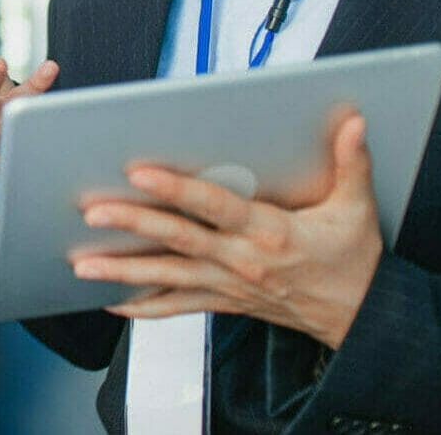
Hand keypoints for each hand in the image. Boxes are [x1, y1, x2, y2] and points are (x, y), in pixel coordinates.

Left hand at [72, 110, 382, 349]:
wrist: (359, 318)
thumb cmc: (353, 260)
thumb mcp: (358, 208)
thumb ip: (352, 163)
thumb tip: (354, 122)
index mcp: (271, 232)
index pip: (215, 206)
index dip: (176, 189)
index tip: (139, 173)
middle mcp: (243, 262)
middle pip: (179, 240)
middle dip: (133, 225)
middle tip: (92, 212)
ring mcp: (229, 286)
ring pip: (168, 277)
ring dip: (124, 271)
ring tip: (82, 263)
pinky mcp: (225, 302)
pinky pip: (177, 307)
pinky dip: (143, 307)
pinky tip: (111, 301)